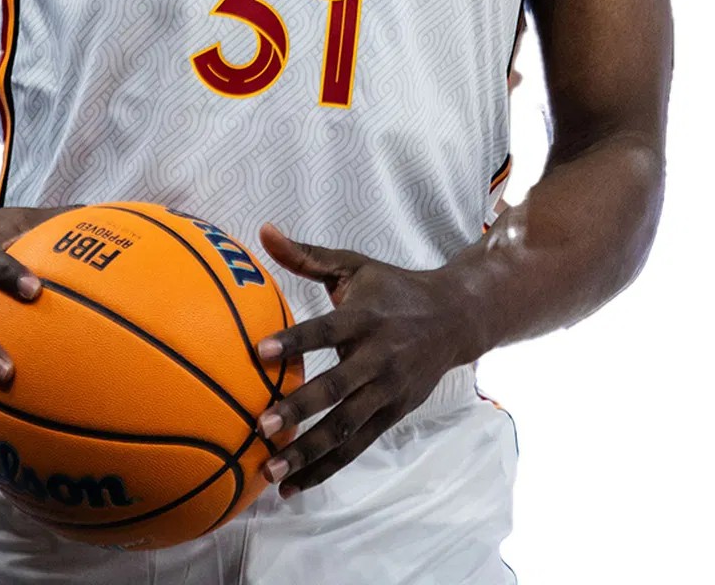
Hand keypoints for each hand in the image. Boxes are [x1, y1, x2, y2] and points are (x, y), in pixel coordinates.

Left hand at [253, 222, 476, 496]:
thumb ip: (307, 256)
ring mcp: (387, 391)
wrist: (454, 319)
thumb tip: (263, 230)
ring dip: (309, 452)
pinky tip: (295, 485)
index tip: (260, 352)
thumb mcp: (354, 266)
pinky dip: (327, 468)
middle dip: (300, 409)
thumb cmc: (391, 288)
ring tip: (271, 470)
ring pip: (346, 428)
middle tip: (261, 425)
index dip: (295, 341)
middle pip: (337, 388)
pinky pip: (357, 447)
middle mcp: (378, 357)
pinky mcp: (393, 415)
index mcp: (365, 317)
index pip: (326, 330)